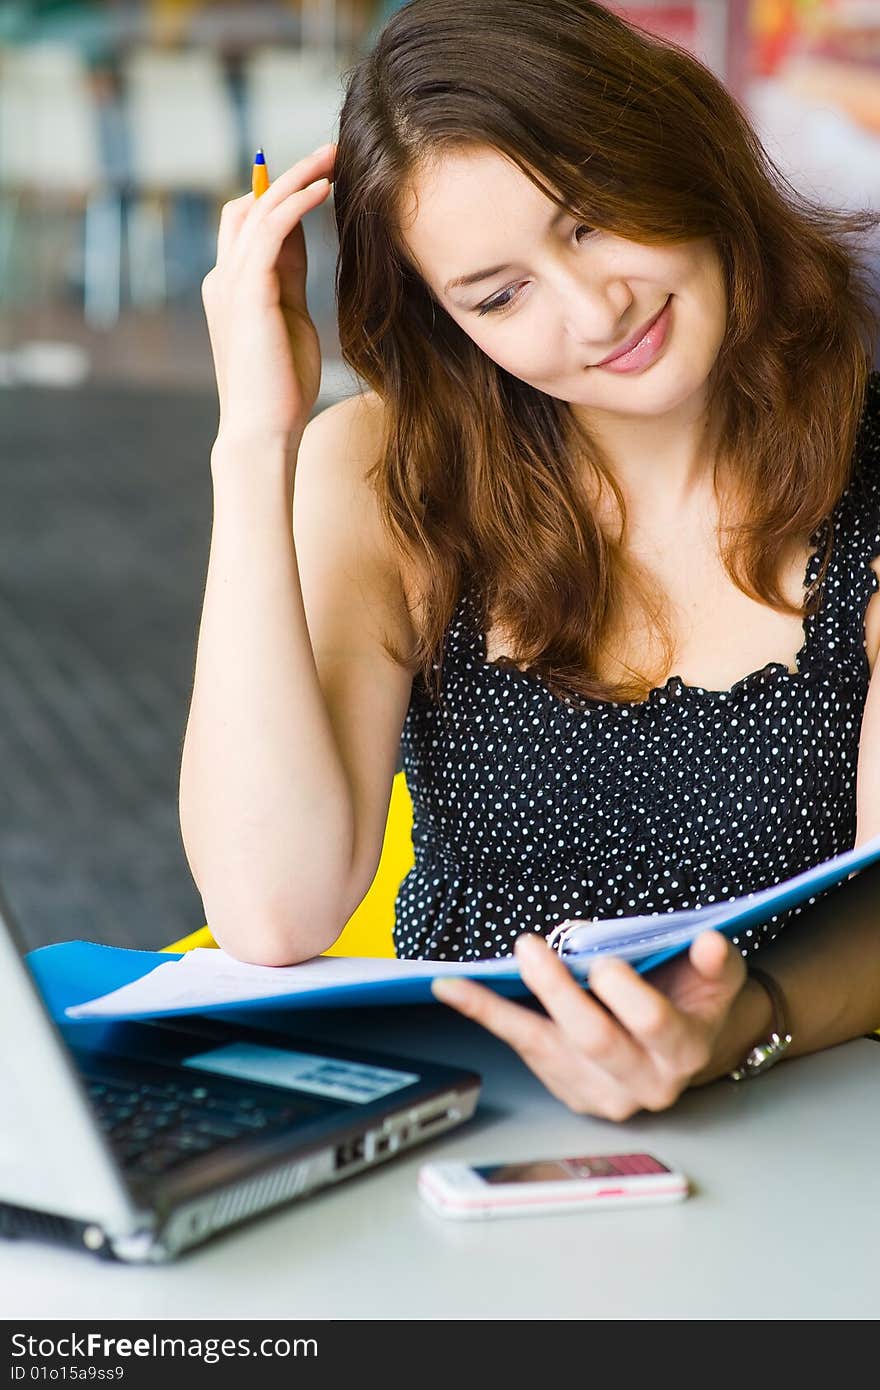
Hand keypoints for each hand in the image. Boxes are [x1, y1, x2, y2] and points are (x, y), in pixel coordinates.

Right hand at [201, 143, 335, 447]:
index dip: (282, 199)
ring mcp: (231, 284)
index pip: (251, 226)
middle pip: (247, 207)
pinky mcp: (249, 292)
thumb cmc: (282, 389)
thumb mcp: (290, 321)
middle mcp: (224, 279)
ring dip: (297, 177)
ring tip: (333, 157)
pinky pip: (270, 230)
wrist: (262, 430)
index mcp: (232, 288)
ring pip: (259, 209)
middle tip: (330, 153)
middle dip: (287, 176)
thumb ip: (289, 281)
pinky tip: (325, 189)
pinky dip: (296, 203)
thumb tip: (300, 246)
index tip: (322, 180)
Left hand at [431, 929, 746, 1119]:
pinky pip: (524, 1049)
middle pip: (594, 1039)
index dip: (627, 997)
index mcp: (684, 1050)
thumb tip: (710, 943)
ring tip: (461, 980)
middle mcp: (644, 1081)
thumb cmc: (699, 1001)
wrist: (693, 1049)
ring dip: (500, 1010)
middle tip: (533, 950)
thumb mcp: (721, 977)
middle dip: (559, 994)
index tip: (604, 963)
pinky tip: (452, 991)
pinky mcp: (569, 1089)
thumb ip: (718, 962)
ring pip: (546, 1048)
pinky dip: (486, 1015)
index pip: (654, 1026)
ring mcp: (603, 1093)